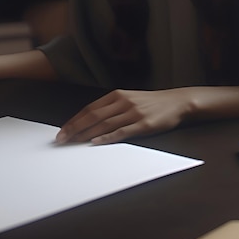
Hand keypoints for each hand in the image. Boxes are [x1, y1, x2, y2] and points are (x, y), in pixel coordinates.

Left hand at [55, 88, 193, 144]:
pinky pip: (122, 132)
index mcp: (118, 95)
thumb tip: (90, 121)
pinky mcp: (143, 125)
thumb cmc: (152, 103)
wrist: (177, 102)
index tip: (62, 130)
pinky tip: (96, 142)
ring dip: (86, 135)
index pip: (90, 108)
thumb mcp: (130, 98)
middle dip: (75, 128)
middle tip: (62, 139)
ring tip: (73, 144)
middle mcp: (123, 102)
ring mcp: (133, 113)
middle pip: (93, 116)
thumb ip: (112, 107)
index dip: (74, 120)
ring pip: (104, 125)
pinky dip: (107, 137)